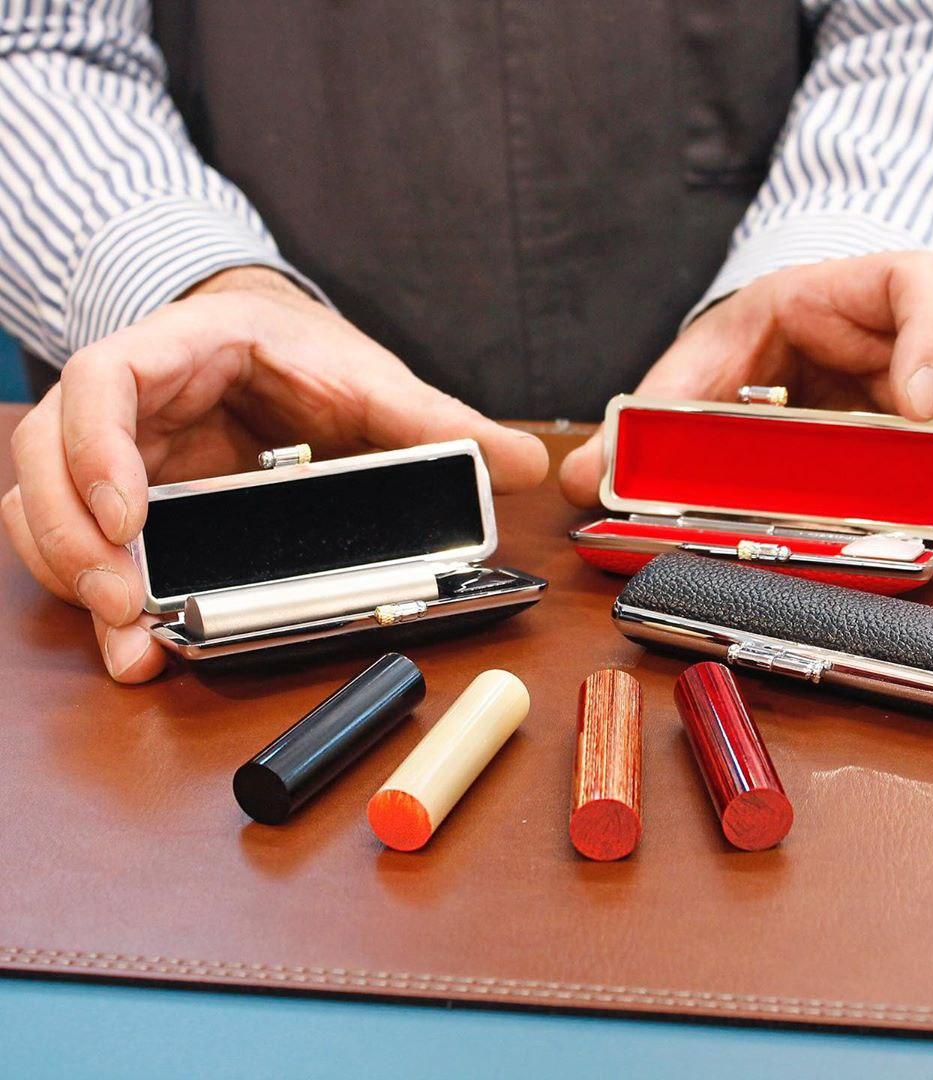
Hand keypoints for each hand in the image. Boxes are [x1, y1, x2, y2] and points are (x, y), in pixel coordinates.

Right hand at [2, 267, 548, 681]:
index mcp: (183, 350)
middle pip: (46, 459)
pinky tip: (133, 637)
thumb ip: (439, 422)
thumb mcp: (372, 381)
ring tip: (131, 641)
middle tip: (128, 609)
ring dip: (73, 576)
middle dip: (74, 539)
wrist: (277, 347)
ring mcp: (117, 452)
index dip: (98, 450)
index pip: (105, 381)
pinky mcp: (125, 497)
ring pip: (44, 507)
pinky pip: (76, 538)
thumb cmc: (309, 357)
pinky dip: (91, 588)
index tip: (130, 516)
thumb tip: (522, 462)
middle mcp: (131, 403)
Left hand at [561, 252, 932, 565]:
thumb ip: (644, 422)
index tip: (914, 398)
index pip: (918, 282)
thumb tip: (584, 479)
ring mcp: (924, 385)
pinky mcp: (927, 434)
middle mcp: (900, 337)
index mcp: (841, 299)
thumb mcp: (686, 377)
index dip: (932, 333)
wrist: (749, 365)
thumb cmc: (730, 356)